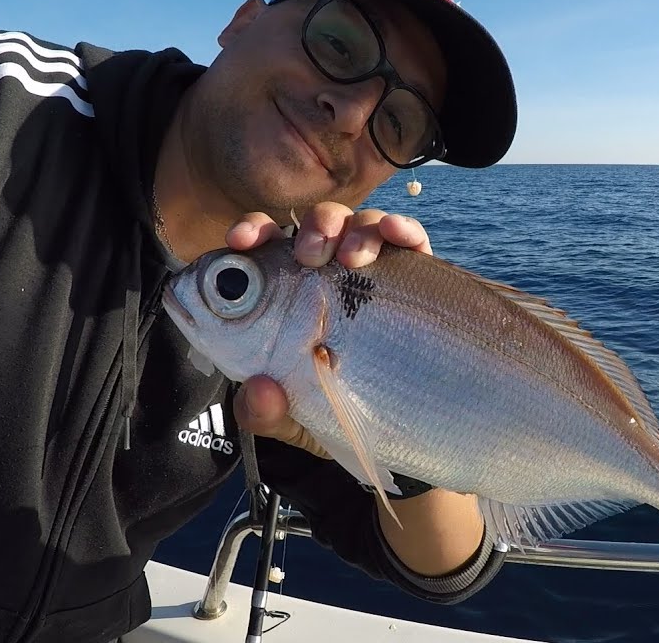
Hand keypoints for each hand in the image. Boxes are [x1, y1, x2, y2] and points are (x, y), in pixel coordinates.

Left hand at [225, 203, 432, 455]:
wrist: (387, 434)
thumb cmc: (325, 413)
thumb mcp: (287, 419)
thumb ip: (261, 410)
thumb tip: (260, 390)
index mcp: (288, 294)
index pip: (266, 246)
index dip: (252, 231)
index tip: (241, 242)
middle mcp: (330, 275)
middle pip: (319, 225)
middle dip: (314, 226)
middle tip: (309, 254)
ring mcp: (374, 274)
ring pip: (363, 224)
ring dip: (356, 229)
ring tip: (352, 259)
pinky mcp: (417, 280)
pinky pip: (412, 241)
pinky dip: (404, 228)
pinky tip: (395, 233)